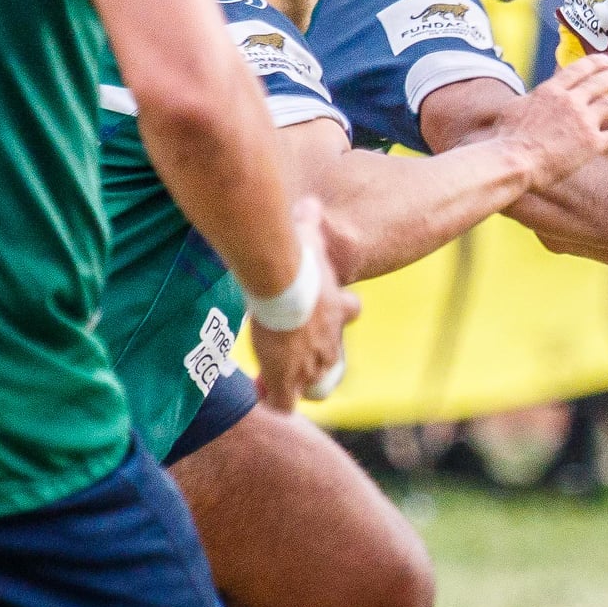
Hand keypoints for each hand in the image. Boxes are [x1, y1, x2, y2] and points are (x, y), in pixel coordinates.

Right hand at [249, 199, 359, 412]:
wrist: (284, 283)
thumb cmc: (298, 256)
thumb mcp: (308, 235)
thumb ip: (309, 220)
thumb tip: (308, 201)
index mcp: (338, 307)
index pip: (349, 312)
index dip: (335, 314)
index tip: (314, 313)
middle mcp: (330, 341)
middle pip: (332, 362)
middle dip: (316, 361)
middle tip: (292, 356)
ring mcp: (310, 364)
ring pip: (311, 388)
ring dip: (294, 384)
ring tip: (271, 379)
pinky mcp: (287, 379)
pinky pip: (283, 405)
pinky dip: (271, 401)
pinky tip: (258, 394)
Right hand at [497, 54, 607, 189]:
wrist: (514, 159)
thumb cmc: (506, 138)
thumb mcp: (513, 108)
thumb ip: (528, 100)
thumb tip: (528, 99)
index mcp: (551, 90)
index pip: (577, 71)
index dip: (594, 64)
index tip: (605, 60)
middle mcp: (571, 101)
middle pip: (600, 83)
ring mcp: (583, 121)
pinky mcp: (591, 144)